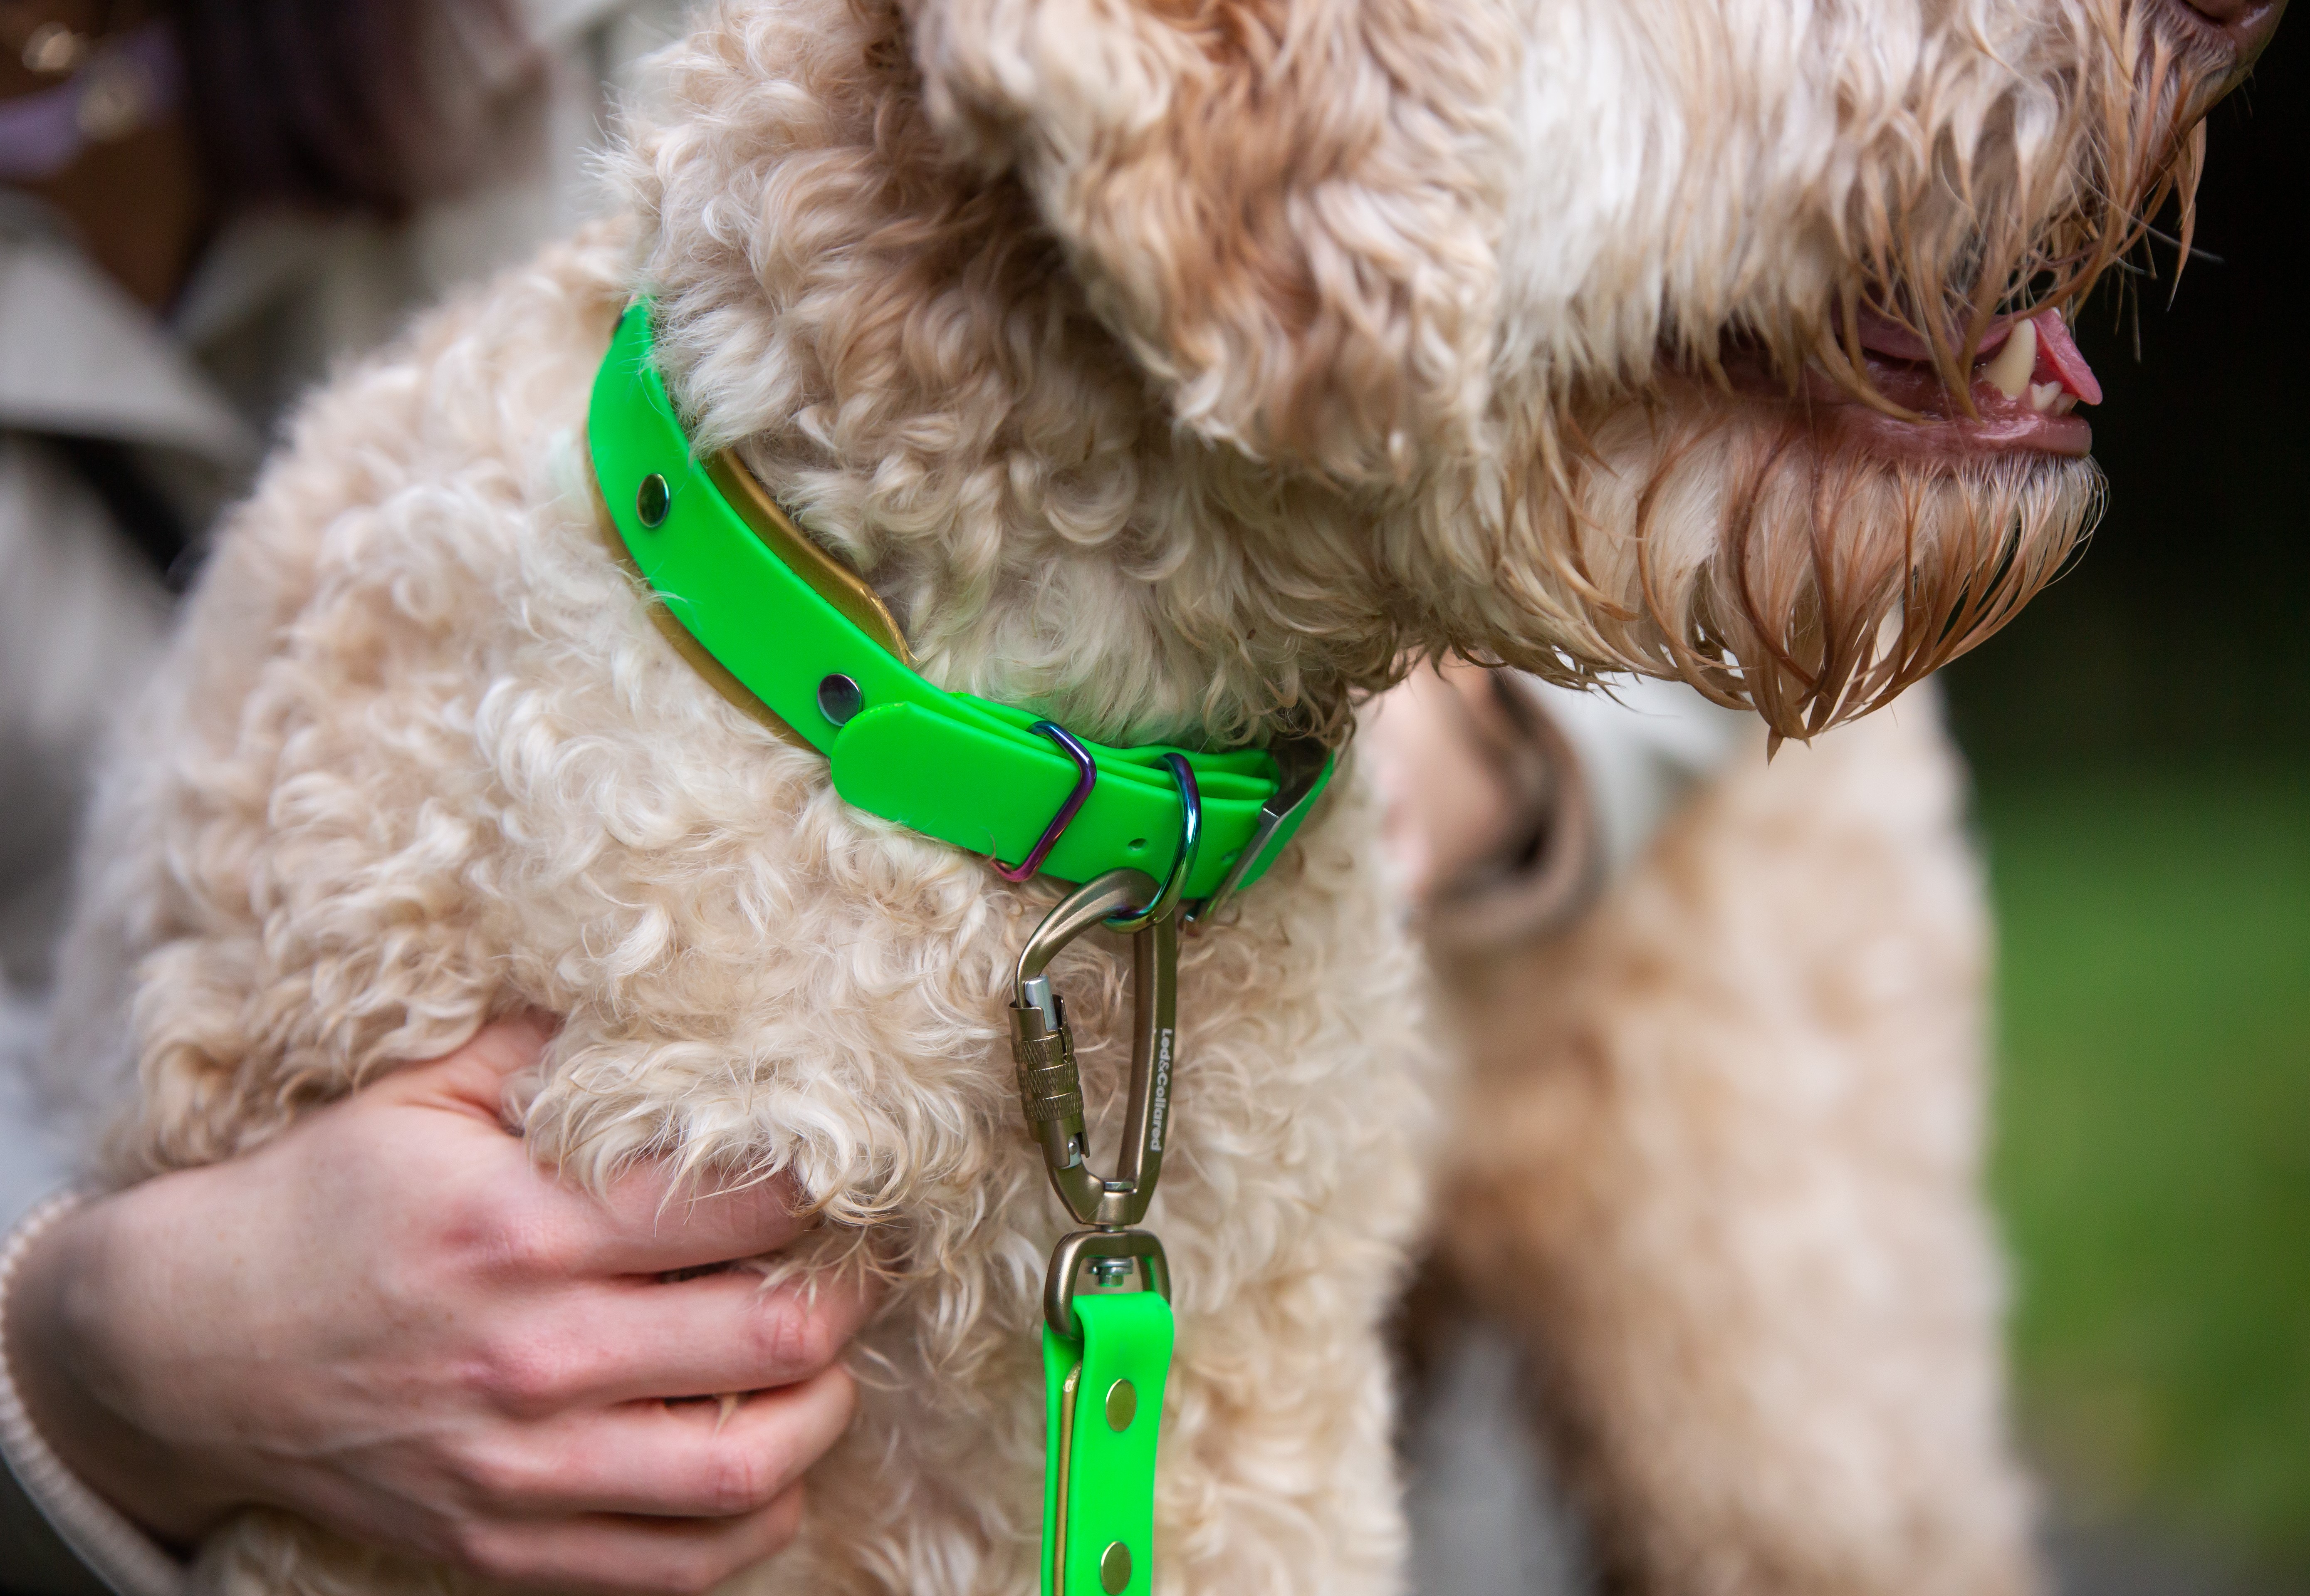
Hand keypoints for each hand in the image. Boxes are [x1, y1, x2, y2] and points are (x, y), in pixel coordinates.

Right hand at [3, 1017, 872, 1591]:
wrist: (189, 1349)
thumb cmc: (323, 1204)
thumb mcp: (423, 1095)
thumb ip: (550, 1048)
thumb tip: (675, 1006)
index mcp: (519, 1227)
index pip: (742, 1207)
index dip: (820, 1186)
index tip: (841, 1173)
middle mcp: (531, 1354)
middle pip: (773, 1335)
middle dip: (846, 1293)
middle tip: (855, 1261)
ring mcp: (521, 1469)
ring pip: (748, 1466)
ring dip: (823, 1410)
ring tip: (823, 1362)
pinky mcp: (505, 1548)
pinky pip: (683, 1563)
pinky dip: (755, 1516)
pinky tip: (767, 1458)